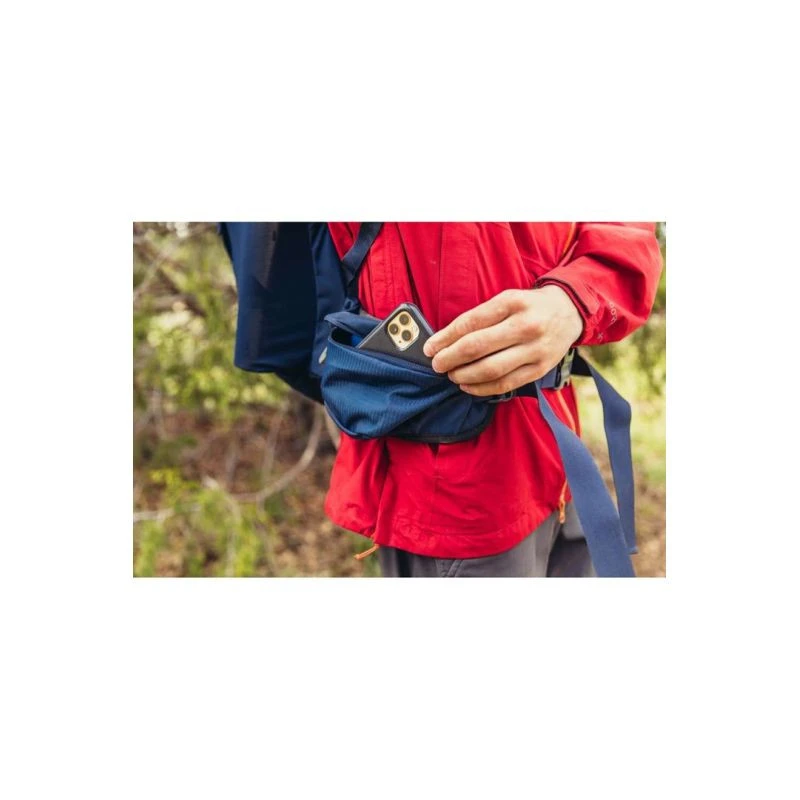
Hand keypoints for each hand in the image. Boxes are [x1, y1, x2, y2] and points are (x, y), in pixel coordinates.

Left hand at [422, 286, 582, 395]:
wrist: (570, 312)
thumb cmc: (529, 306)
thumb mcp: (507, 299)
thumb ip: (480, 317)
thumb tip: (445, 340)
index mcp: (512, 302)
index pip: (470, 322)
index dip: (445, 338)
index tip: (430, 347)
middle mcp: (525, 325)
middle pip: (477, 347)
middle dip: (450, 358)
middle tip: (437, 364)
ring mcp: (535, 349)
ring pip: (490, 369)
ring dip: (464, 375)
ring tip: (451, 375)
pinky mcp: (540, 369)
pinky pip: (505, 384)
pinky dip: (482, 388)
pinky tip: (468, 386)